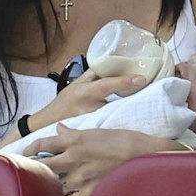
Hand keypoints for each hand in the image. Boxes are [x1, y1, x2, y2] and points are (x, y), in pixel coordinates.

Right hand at [28, 69, 146, 131]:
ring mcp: (90, 123)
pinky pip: (108, 127)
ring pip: (113, 116)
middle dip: (131, 98)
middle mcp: (87, 107)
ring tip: (145, 109)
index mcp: (83, 92)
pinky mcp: (92, 133)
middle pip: (114, 102)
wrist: (44, 126)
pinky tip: (130, 124)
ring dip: (127, 112)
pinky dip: (118, 123)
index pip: (106, 84)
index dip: (123, 81)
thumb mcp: (75, 85)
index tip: (141, 79)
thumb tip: (111, 61)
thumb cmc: (62, 103)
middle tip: (150, 93)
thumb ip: (93, 74)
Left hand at [37, 127, 182, 195]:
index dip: (31, 147)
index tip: (27, 151)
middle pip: (42, 164)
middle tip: (28, 168)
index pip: (44, 143)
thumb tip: (59, 130)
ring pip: (51, 184)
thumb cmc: (124, 140)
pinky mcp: (87, 193)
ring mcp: (79, 178)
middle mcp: (73, 159)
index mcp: (75, 140)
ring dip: (46, 184)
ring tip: (41, 185)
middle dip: (33, 166)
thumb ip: (74, 132)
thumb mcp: (98, 130)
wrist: (143, 157)